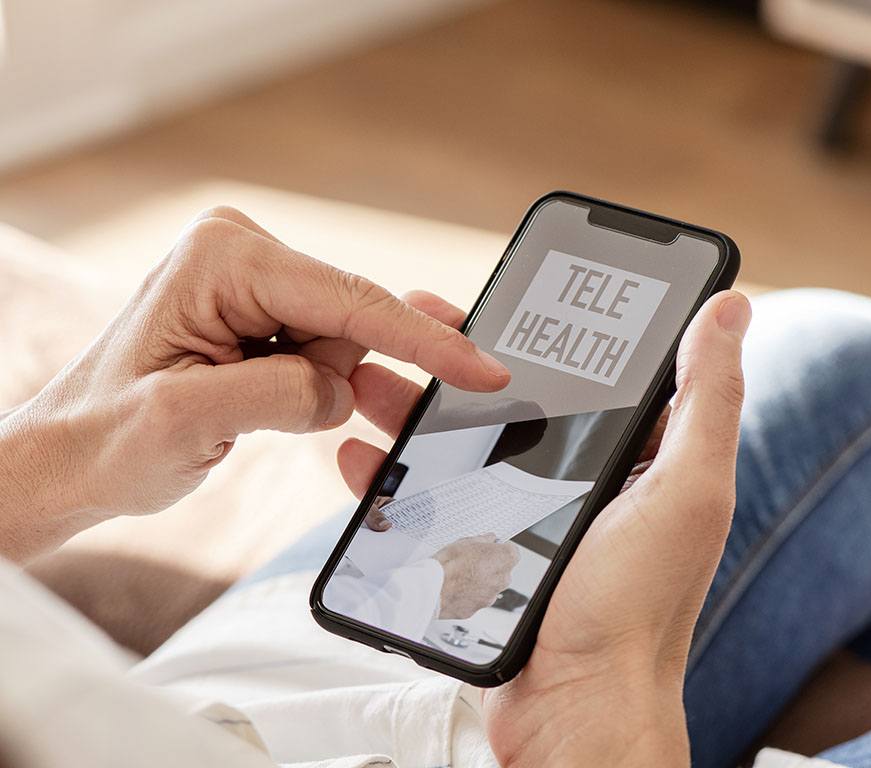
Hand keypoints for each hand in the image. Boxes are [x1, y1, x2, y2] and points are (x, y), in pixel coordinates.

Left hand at [0, 207, 508, 561]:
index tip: (483, 368)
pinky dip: (343, 394)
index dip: (424, 339)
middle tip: (439, 418)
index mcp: (224, 260)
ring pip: (350, 342)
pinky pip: (329, 355)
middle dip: (386, 374)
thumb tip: (340, 390)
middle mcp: (243, 260)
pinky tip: (349, 420)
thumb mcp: (186, 421)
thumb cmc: (104, 439)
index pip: (349, 299)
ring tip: (371, 440)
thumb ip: (279, 394)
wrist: (67, 463)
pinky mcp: (262, 323)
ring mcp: (255, 290)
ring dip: (363, 391)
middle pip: (356, 318)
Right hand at [338, 288, 749, 766]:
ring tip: (372, 376)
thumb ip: (706, 401)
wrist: (573, 710)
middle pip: (513, 396)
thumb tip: (730, 307)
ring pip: (462, 439)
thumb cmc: (636, 608)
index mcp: (635, 455)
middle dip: (464, 356)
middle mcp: (581, 478)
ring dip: (416, 405)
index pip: (593, 368)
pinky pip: (430, 497)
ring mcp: (525, 513)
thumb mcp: (686, 492)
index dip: (553, 323)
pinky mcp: (480, 549)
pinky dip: (394, 473)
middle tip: (418, 320)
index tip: (513, 287)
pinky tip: (359, 452)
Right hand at [432, 534, 519, 619]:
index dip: (501, 549)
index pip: (513, 552)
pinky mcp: (479, 608)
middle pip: (503, 570)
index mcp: (503, 559)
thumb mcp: (465, 541)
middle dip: (492, 565)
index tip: (492, 547)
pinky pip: (479, 597)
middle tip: (474, 560)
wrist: (433, 588)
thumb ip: (483, 540)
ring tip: (463, 574)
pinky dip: (472, 593)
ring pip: (491, 585)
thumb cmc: (449, 564)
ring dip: (482, 580)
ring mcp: (491, 596)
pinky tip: (458, 587)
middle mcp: (502, 579)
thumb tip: (489, 539)